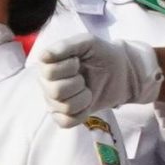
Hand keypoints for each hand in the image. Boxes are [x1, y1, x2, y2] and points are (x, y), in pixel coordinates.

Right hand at [36, 35, 160, 125]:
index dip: (69, 67)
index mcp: (47, 64)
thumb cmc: (101, 54)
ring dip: (83, 98)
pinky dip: (81, 114)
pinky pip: (66, 122)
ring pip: (64, 107)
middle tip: (84, 78)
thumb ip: (65, 46)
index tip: (78, 61)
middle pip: (55, 91)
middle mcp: (46, 83)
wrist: (121, 72)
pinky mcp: (64, 116)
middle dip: (77, 84)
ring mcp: (54, 102)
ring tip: (87, 89)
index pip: (49, 72)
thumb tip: (43, 56)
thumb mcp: (86, 42)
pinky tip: (86, 104)